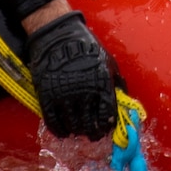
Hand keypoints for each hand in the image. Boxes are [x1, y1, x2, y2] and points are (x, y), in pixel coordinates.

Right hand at [26, 11, 117, 138]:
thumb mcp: (108, 61)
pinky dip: (59, 130)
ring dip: (76, 131)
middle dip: (92, 132)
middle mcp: (84, 93)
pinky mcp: (48, 96)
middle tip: (92, 134)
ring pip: (72, 125)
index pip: (107, 115)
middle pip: (89, 124)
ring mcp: (65, 96)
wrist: (58, 36)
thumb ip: (116, 83)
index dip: (107, 126)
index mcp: (102, 84)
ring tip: (78, 131)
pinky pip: (54, 121)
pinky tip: (63, 132)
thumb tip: (123, 102)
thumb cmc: (86, 48)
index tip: (105, 129)